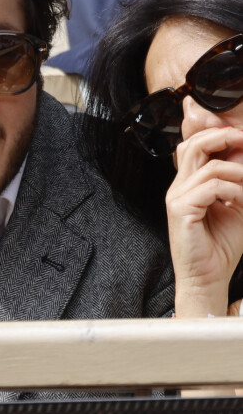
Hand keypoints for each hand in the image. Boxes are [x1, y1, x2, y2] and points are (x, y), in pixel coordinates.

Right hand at [167, 127, 242, 316]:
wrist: (207, 277)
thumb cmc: (220, 246)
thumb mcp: (235, 206)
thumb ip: (237, 182)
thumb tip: (242, 154)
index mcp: (188, 185)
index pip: (193, 147)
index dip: (216, 136)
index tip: (242, 137)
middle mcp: (178, 187)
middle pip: (192, 146)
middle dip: (221, 137)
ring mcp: (176, 197)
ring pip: (207, 166)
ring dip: (238, 171)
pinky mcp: (180, 209)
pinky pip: (210, 187)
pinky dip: (233, 190)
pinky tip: (241, 202)